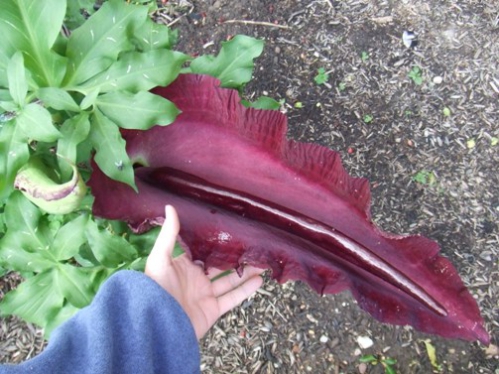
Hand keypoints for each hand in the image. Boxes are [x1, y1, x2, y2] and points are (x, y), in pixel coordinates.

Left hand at [145, 205, 263, 339]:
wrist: (157, 325)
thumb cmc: (156, 289)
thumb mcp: (160, 258)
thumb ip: (169, 234)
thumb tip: (170, 206)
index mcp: (183, 266)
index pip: (202, 251)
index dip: (215, 241)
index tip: (231, 229)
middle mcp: (196, 279)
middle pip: (219, 265)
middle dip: (234, 256)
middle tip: (251, 245)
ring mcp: (205, 295)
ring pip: (229, 281)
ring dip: (245, 272)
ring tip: (261, 261)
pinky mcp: (213, 309)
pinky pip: (232, 298)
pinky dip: (246, 290)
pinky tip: (259, 280)